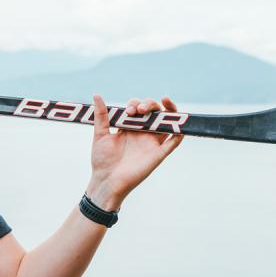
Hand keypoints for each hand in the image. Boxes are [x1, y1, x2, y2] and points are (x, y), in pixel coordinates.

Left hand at [86, 94, 183, 209]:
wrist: (106, 181)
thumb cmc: (102, 160)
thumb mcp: (100, 135)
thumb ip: (101, 116)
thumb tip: (96, 95)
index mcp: (129, 127)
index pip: (138, 108)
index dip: (135, 104)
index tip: (128, 111)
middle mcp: (142, 133)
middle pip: (154, 111)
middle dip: (149, 104)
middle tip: (139, 110)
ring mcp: (152, 142)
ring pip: (168, 122)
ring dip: (168, 110)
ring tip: (163, 101)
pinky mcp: (159, 153)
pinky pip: (175, 141)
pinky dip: (180, 131)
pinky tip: (179, 122)